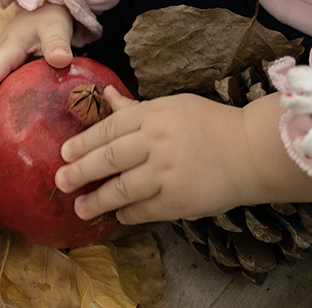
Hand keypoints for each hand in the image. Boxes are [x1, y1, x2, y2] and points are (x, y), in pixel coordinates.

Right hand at [0, 3, 73, 130]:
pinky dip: (0, 107)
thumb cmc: (49, 14)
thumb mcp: (55, 26)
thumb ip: (57, 43)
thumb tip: (61, 60)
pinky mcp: (11, 71)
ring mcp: (4, 67)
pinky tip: (9, 125)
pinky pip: (1, 91)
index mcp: (5, 51)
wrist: (47, 3)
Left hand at [54, 87, 257, 223]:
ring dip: (97, 200)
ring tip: (79, 208)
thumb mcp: (172, 106)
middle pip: (109, 158)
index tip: (64, 153)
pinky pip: (144, 210)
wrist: (251, 151)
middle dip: (80, 171)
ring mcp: (167, 173)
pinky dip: (127, 213)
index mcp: (154, 116)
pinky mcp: (179, 201)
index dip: (83, 142)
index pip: (109, 129)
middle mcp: (157, 143)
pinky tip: (116, 215)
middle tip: (60, 181)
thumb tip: (105, 95)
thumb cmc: (210, 124)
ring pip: (122, 189)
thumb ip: (135, 108)